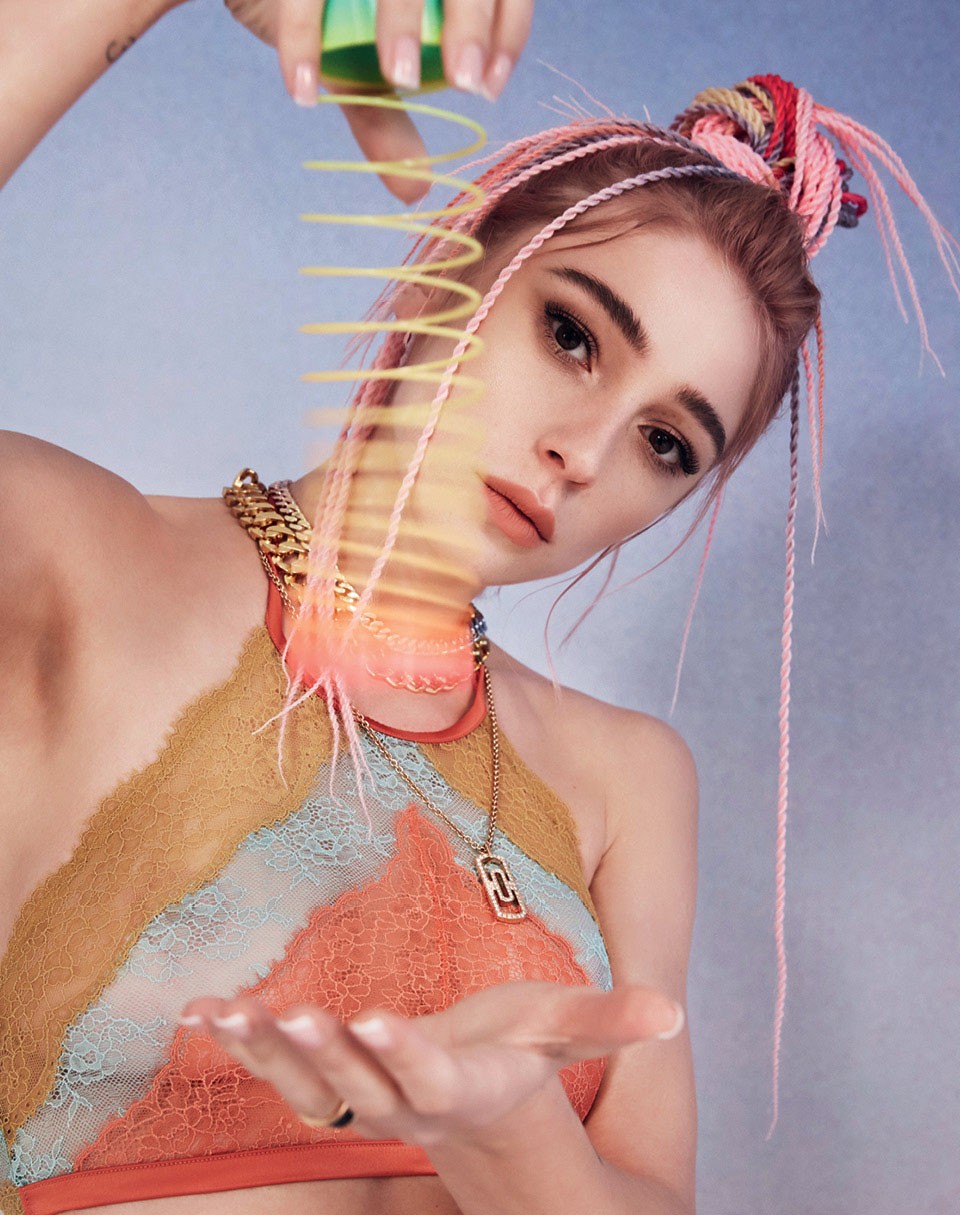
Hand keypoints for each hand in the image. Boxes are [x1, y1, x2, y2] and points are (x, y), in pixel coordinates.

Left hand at [180, 980, 683, 1148]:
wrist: (466, 1100)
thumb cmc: (513, 1057)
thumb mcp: (559, 1033)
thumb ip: (608, 1023)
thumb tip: (674, 1011)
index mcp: (455, 1082)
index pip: (430, 1073)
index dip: (405, 1054)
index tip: (380, 1023)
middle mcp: (396, 1099)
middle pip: (357, 1083)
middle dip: (326, 1054)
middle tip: (295, 1019)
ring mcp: (353, 1095)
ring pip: (303, 1084)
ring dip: (264, 1052)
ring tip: (228, 1016)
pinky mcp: (322, 1079)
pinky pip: (270, 1067)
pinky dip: (235, 1043)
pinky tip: (196, 1011)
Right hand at [224, 0, 533, 201]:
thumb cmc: (331, 24)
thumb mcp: (363, 73)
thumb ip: (388, 123)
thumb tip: (414, 192)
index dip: (507, 35)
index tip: (486, 87)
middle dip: (469, 23)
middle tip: (462, 81)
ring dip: (400, 22)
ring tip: (398, 78)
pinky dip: (302, 43)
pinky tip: (304, 93)